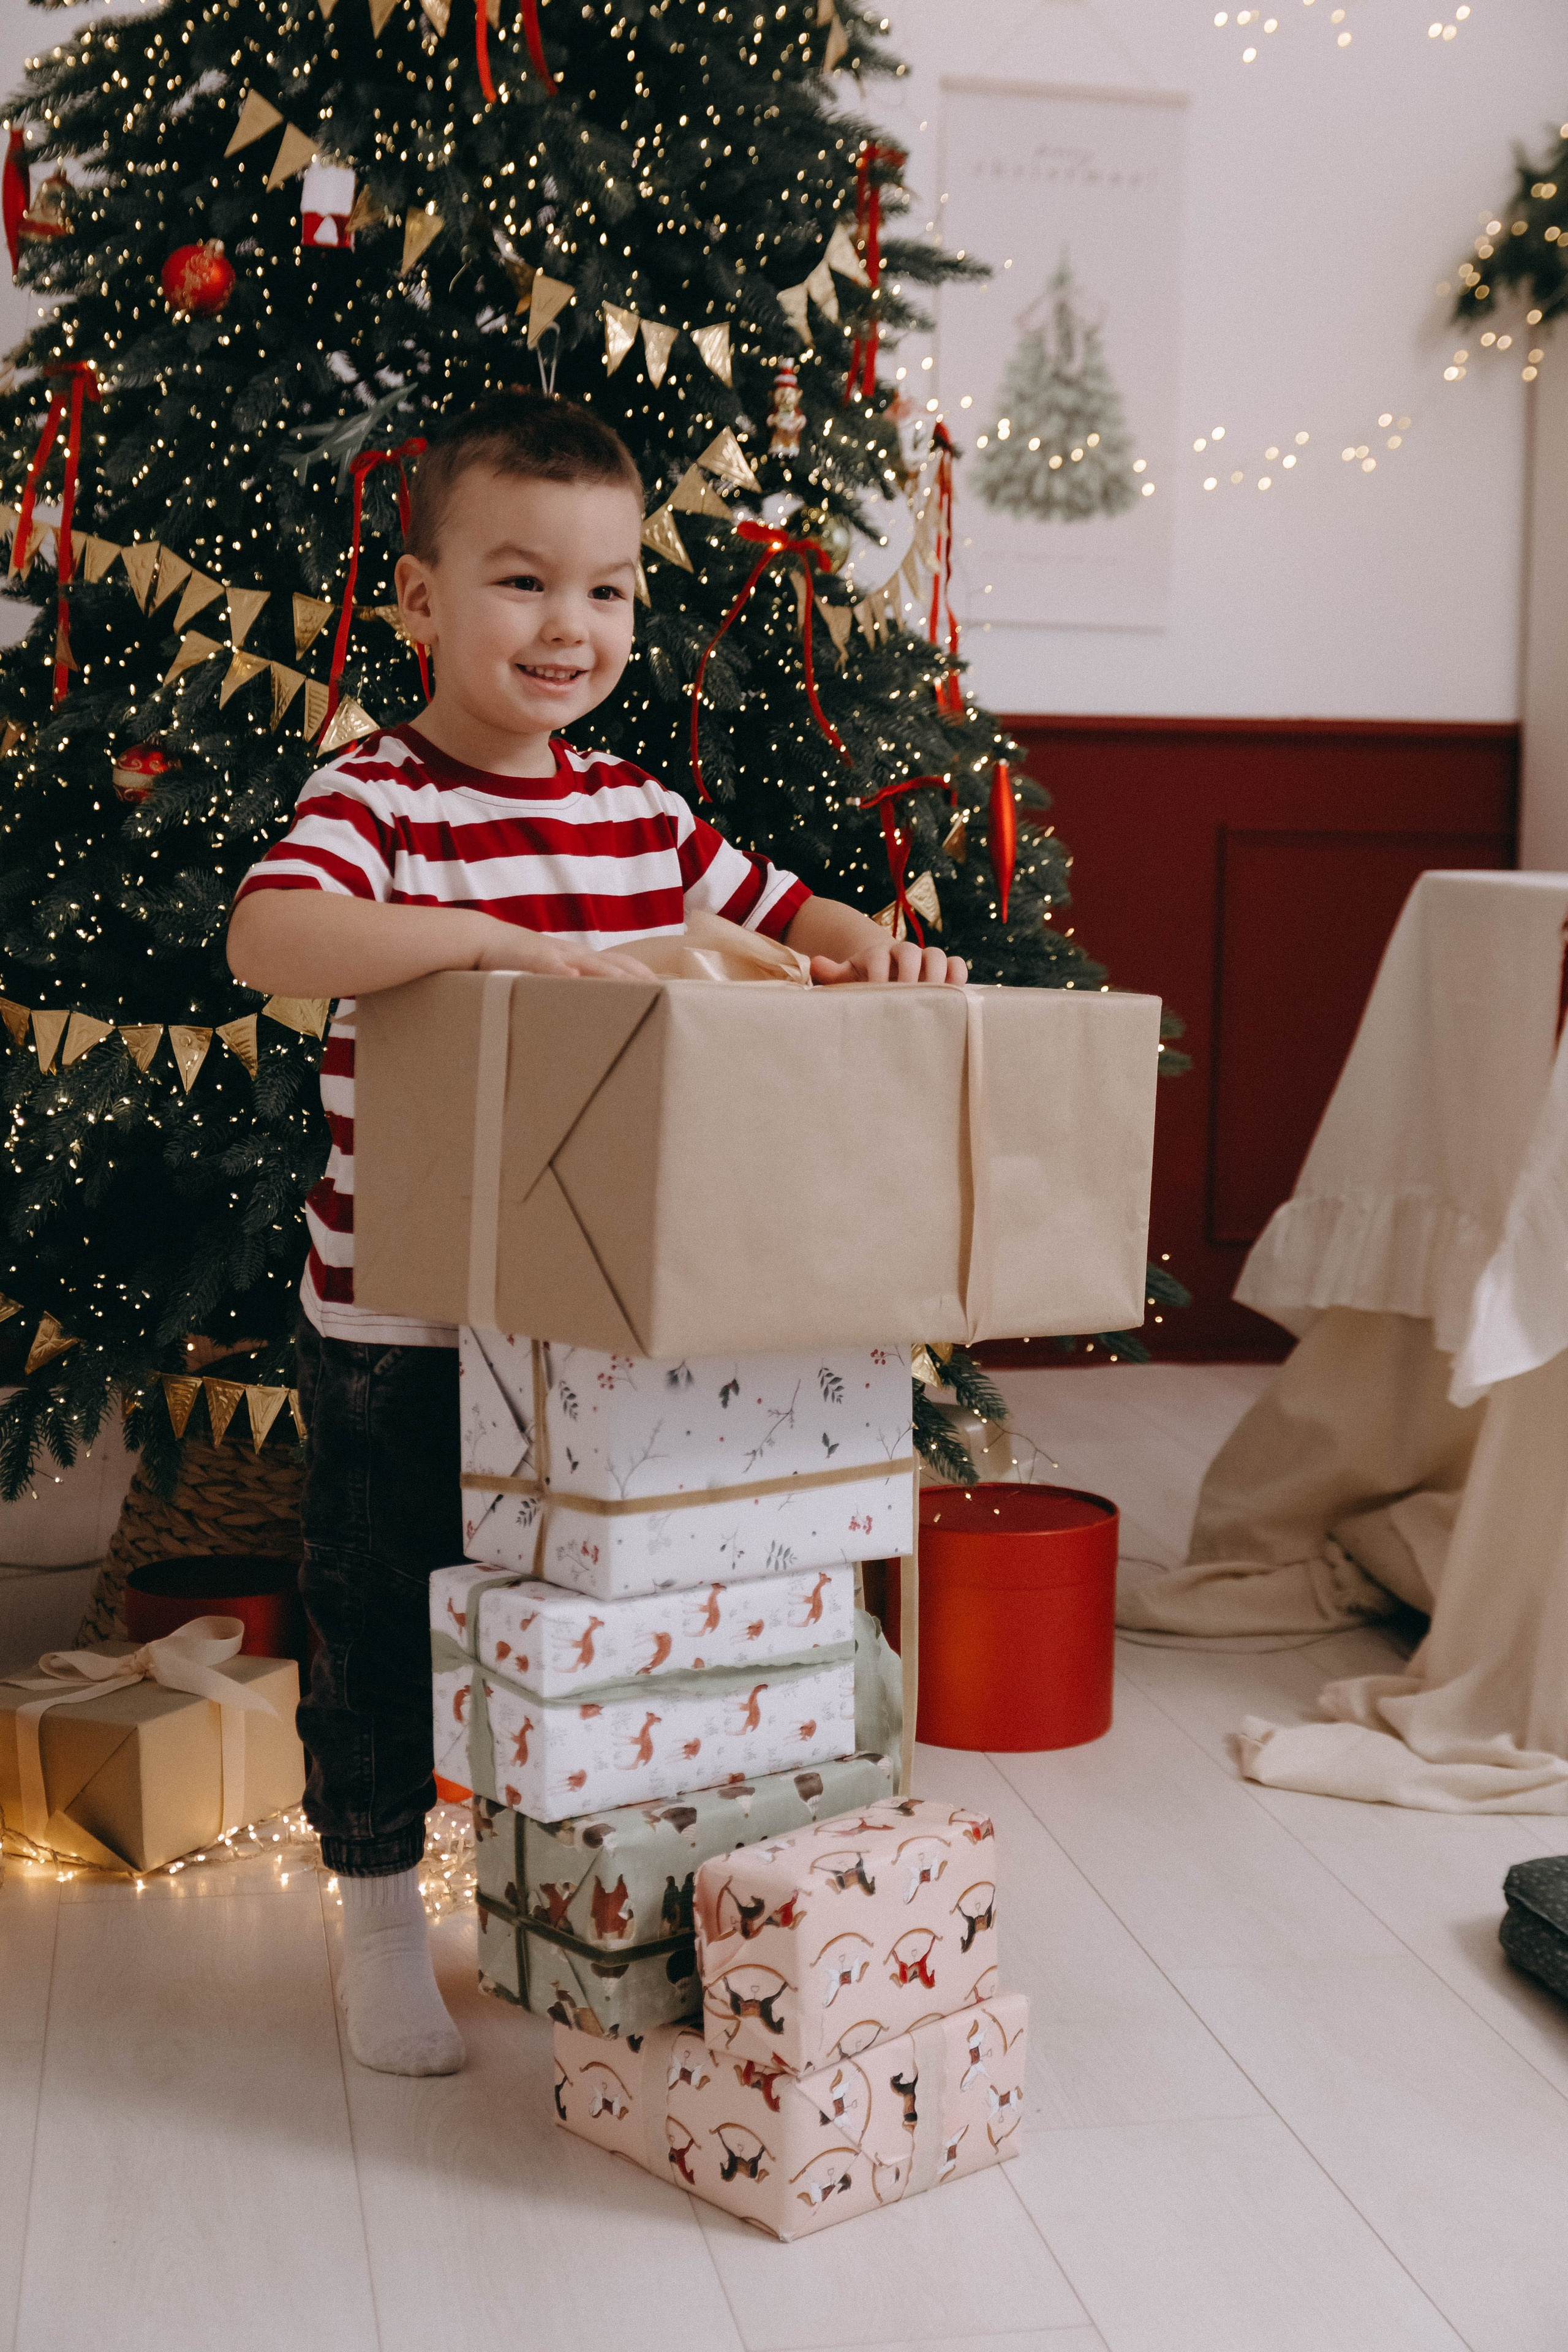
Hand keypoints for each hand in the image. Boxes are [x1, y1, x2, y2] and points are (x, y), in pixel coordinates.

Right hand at [472, 924, 654, 980]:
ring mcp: (554, 954)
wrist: (484, 939)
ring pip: (589, 963)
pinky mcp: (530, 957)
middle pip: (615, 964)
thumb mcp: (553, 975)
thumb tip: (594, 1010)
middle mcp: (574, 955)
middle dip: (641, 979)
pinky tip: (573, 978)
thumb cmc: (520, 962)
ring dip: (612, 975)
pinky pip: (547, 964)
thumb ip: (574, 988)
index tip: (672, 990)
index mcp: (582, 960)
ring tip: (637, 989)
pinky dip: (560, 971)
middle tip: (667, 995)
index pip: (622, 965)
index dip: (646, 976)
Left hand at [809, 939, 967, 986]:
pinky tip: (953, 996)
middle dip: (908, 975)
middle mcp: (903, 952)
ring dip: (935, 975)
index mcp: (877, 953)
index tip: (876, 994)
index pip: (879, 957)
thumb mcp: (847, 978)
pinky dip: (957, 976)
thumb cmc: (865, 981)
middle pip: (910, 952)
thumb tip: (814, 964)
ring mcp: (925, 958)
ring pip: (937, 956)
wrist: (887, 974)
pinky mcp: (945, 967)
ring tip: (931, 999)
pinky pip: (957, 965)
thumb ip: (833, 973)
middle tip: (905, 998)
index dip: (878, 974)